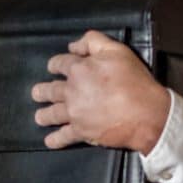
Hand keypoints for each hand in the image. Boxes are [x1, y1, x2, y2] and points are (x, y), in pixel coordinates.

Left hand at [32, 30, 169, 151]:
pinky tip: (49, 141)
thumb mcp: (117, 50)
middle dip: (42, 91)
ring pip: (52, 113)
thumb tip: (73, 46)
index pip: (60, 63)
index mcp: (78, 69)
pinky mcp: (81, 131)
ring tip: (39, 117)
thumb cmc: (134, 81)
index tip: (53, 68)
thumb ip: (93, 41)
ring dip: (44, 115)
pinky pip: (63, 136)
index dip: (55, 65)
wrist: (145, 114)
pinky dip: (55, 139)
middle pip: (50, 90)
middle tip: (37, 93)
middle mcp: (71, 91)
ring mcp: (74, 113)